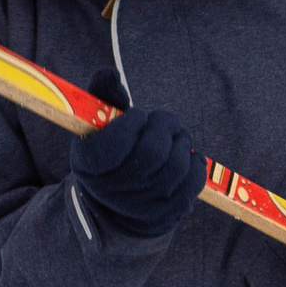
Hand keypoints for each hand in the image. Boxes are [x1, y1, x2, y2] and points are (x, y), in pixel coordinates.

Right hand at [70, 99, 198, 238]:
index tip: (138, 117)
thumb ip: (102, 97)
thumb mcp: (97, 129)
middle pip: (153, 151)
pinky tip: (186, 156)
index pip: (117, 140)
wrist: (115, 209)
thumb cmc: (110, 156)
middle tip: (165, 122)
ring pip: (177, 165)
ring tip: (176, 137)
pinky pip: (193, 182)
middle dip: (166, 126)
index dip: (134, 121)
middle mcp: (114, 191)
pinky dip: (195, 162)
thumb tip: (110, 72)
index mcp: (89, 166)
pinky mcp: (167, 214)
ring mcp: (143, 206)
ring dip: (182, 142)